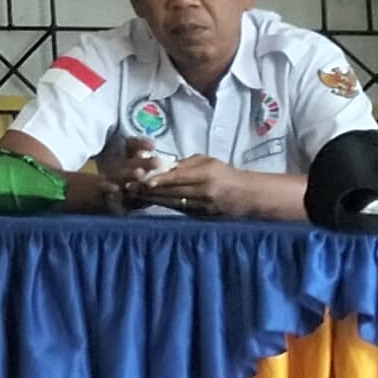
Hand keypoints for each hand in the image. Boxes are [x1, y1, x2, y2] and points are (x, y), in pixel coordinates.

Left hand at [140, 155, 298, 220]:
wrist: (246, 196)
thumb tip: (164, 165)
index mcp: (206, 175)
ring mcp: (202, 206)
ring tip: (136, 194)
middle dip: (150, 190)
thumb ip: (186, 163)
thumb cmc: (225, 174)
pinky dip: (164, 204)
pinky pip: (178, 210)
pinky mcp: (201, 216)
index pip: (178, 178)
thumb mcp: (208, 162)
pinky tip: (152, 201)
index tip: (143, 180)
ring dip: (153, 199)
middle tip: (131, 186)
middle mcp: (204, 192)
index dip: (159, 180)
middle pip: (172, 192)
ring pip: (172, 202)